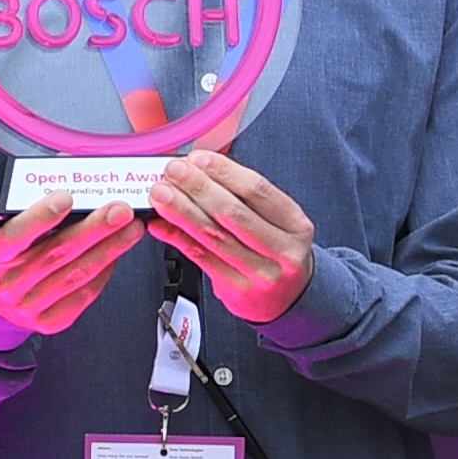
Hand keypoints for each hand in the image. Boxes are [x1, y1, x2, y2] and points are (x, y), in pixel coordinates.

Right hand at [0, 200, 146, 340]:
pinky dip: (105, 270)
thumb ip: (27, 207)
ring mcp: (30, 305)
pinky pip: (84, 294)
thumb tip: (66, 173)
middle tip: (120, 210)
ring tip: (131, 228)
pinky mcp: (50, 320)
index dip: (42, 216)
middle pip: (58, 253)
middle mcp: (10, 283)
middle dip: (95, 229)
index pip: (16, 235)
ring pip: (78, 274)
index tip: (66, 197)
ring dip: (110, 248)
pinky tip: (118, 252)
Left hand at [148, 152, 318, 322]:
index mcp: (295, 226)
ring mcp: (259, 274)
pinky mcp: (236, 290)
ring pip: (213, 236)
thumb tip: (201, 170)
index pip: (258, 191)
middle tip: (174, 172)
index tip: (199, 159)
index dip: (225, 172)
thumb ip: (245, 197)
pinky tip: (162, 224)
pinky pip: (200, 258)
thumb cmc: (279, 253)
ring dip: (182, 211)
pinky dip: (177, 238)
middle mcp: (282, 252)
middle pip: (233, 213)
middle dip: (198, 188)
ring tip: (162, 194)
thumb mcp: (279, 222)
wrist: (290, 300)